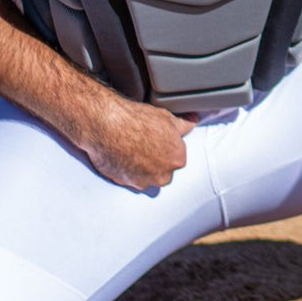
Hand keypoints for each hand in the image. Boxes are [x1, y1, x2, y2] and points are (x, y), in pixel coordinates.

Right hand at [79, 95, 198, 190]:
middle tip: (144, 145)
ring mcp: (143, 181)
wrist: (107, 125)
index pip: (176, 158)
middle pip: (163, 171)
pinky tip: (121, 155)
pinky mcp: (124, 183)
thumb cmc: (137, 119)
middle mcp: (162, 175)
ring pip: (146, 178)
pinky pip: (129, 179)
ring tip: (131, 149)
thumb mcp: (166, 117)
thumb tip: (194, 121)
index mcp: (177, 159)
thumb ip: (184, 124)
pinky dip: (126, 170)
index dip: (166, 148)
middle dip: (155, 161)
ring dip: (141, 168)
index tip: (157, 141)